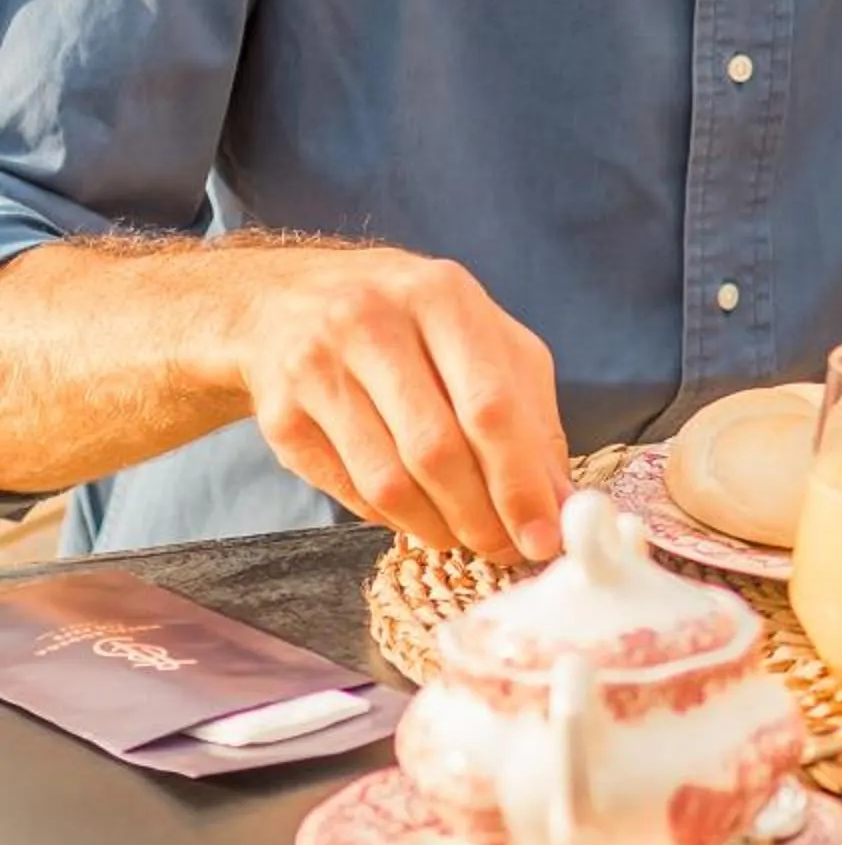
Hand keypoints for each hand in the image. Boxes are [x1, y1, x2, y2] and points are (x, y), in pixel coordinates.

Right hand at [226, 247, 572, 560]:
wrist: (287, 301)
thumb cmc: (410, 324)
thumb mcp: (480, 338)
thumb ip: (528, 411)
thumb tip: (559, 500)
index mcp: (440, 295)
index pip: (490, 404)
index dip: (520, 482)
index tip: (544, 535)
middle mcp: (372, 322)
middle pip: (437, 449)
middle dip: (481, 516)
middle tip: (507, 549)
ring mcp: (317, 367)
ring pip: (389, 481)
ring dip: (438, 527)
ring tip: (466, 538)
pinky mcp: (280, 417)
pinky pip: (349, 492)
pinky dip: (393, 519)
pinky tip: (417, 516)